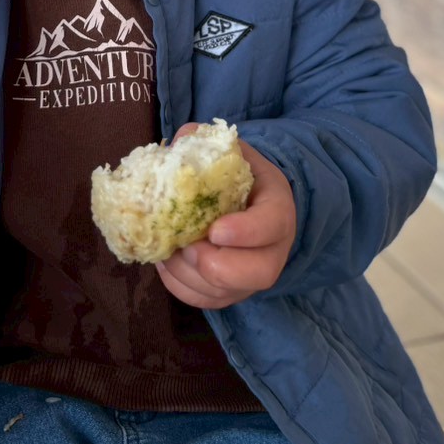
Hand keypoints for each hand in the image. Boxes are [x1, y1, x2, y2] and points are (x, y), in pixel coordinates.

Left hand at [155, 134, 295, 308]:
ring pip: (225, 293)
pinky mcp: (229, 293)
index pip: (272, 225)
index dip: (245, 232)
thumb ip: (203, 141)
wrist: (248, 202)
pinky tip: (166, 261)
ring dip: (188, 275)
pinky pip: (204, 301)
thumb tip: (176, 143)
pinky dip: (179, 286)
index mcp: (277, 207)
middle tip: (188, 247)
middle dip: (217, 266)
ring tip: (168, 249)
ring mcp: (251, 277)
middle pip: (259, 274)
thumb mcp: (230, 151)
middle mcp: (272, 249)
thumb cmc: (238, 175)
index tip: (214, 229)